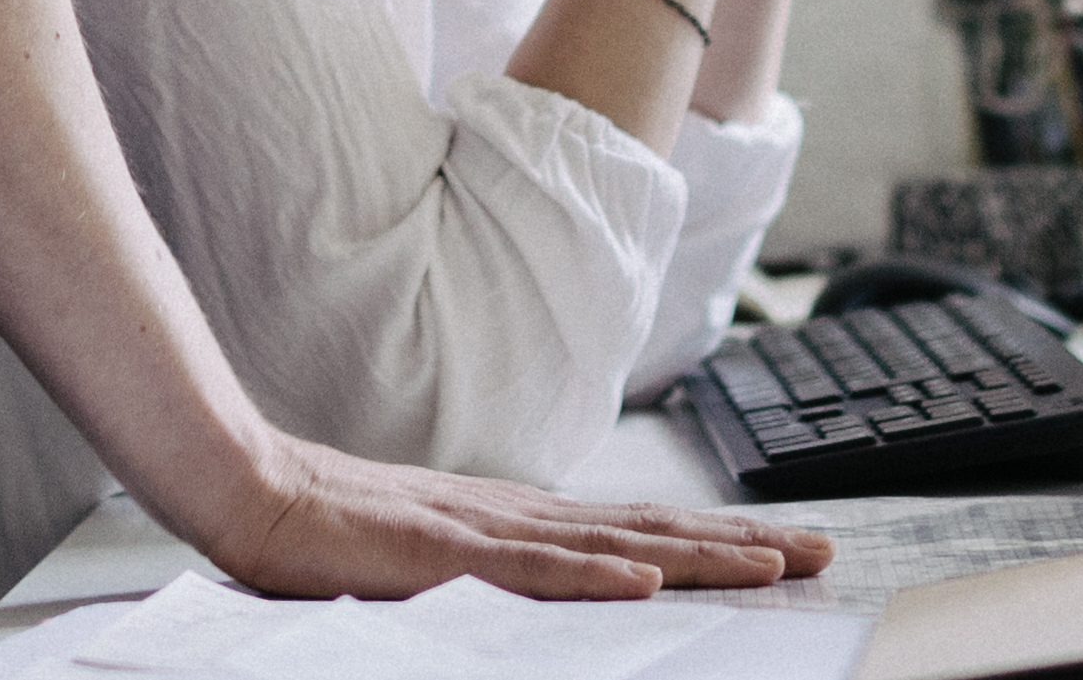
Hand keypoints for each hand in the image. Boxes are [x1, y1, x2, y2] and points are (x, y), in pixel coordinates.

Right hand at [191, 427, 827, 600]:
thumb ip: (504, 572)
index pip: (643, 530)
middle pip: (654, 529)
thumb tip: (571, 588)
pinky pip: (532, 568)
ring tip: (771, 564)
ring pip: (617, 543)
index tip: (787, 548)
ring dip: (701, 554)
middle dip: (744, 543)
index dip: (719, 538)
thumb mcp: (443, 561)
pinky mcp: (447, 553)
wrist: (258, 494)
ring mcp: (490, 531)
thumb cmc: (340, 535)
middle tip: (823, 553)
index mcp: (525, 522)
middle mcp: (524, 517)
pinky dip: (593, 573)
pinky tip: (644, 578)